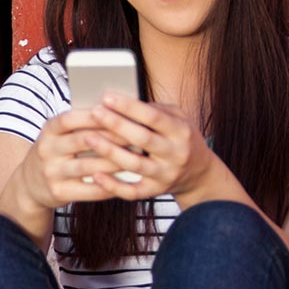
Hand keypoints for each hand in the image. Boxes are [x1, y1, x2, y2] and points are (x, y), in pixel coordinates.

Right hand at [17, 108, 129, 210]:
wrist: (30, 184)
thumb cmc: (56, 152)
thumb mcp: (59, 135)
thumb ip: (80, 125)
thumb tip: (116, 111)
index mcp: (49, 130)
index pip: (70, 119)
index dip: (93, 115)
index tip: (117, 111)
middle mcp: (47, 150)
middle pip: (82, 140)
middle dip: (111, 136)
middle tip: (137, 134)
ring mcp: (51, 172)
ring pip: (88, 166)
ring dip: (114, 161)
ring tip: (136, 157)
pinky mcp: (58, 192)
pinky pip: (88, 190)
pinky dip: (108, 185)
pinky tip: (125, 181)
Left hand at [83, 94, 216, 203]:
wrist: (199, 174)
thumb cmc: (182, 139)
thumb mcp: (179, 119)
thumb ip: (156, 109)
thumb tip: (124, 101)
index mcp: (181, 132)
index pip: (153, 117)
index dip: (129, 107)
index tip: (108, 97)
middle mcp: (175, 154)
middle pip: (143, 138)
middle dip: (117, 124)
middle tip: (95, 112)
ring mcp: (165, 175)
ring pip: (134, 164)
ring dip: (109, 151)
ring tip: (88, 138)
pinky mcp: (155, 191)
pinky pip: (132, 191)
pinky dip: (113, 185)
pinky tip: (95, 175)